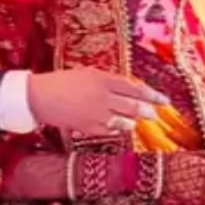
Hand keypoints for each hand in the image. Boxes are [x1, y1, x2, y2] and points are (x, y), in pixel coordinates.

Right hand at [27, 69, 168, 136]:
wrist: (40, 96)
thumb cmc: (63, 81)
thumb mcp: (88, 73)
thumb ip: (109, 80)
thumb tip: (129, 88)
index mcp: (103, 79)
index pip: (135, 88)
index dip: (151, 95)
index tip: (164, 100)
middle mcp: (103, 97)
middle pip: (133, 106)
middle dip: (148, 111)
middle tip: (155, 114)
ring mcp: (96, 114)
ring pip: (124, 121)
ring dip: (132, 122)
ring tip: (135, 121)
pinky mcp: (88, 127)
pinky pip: (110, 131)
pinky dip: (117, 130)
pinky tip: (119, 127)